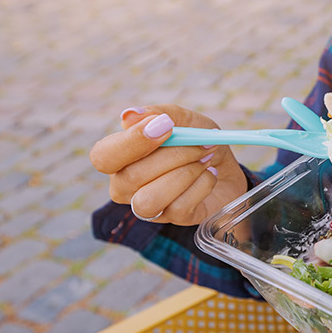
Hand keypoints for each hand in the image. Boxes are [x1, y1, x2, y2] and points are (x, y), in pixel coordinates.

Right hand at [90, 105, 247, 225]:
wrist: (228, 166)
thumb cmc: (198, 141)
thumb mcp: (185, 120)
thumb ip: (159, 113)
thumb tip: (129, 115)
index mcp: (120, 157)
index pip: (103, 156)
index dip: (131, 142)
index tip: (166, 126)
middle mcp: (126, 185)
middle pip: (131, 176)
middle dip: (174, 155)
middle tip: (203, 142)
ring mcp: (148, 206)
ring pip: (150, 199)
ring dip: (185, 174)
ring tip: (205, 159)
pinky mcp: (173, 219)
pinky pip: (179, 208)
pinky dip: (201, 186)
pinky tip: (210, 175)